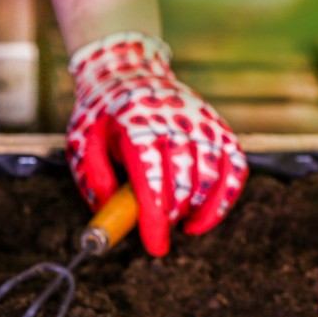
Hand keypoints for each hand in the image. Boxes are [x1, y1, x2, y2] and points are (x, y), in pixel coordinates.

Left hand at [66, 32, 247, 256]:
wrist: (128, 71)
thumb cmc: (102, 115)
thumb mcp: (81, 142)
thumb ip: (94, 179)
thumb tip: (111, 213)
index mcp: (136, 125)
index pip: (153, 180)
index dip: (156, 219)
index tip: (155, 245)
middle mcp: (175, 122)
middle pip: (185, 183)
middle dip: (173, 217)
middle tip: (159, 233)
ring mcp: (202, 122)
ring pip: (214, 177)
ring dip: (200, 210)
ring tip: (182, 224)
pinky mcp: (219, 126)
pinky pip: (236, 165)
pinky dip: (226, 196)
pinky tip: (206, 214)